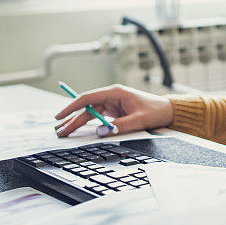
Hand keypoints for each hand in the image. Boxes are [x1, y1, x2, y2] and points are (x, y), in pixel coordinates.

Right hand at [54, 84, 174, 136]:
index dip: (72, 106)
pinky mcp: (113, 110)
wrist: (166, 110)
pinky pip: (95, 117)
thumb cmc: (155, 111)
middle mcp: (110, 96)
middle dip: (71, 118)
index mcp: (115, 92)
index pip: (88, 98)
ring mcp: (111, 103)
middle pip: (86, 107)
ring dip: (76, 122)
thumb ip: (120, 126)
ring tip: (62, 131)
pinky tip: (75, 129)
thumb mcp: (139, 120)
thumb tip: (100, 132)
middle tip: (58, 129)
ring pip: (89, 113)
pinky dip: (85, 123)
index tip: (61, 115)